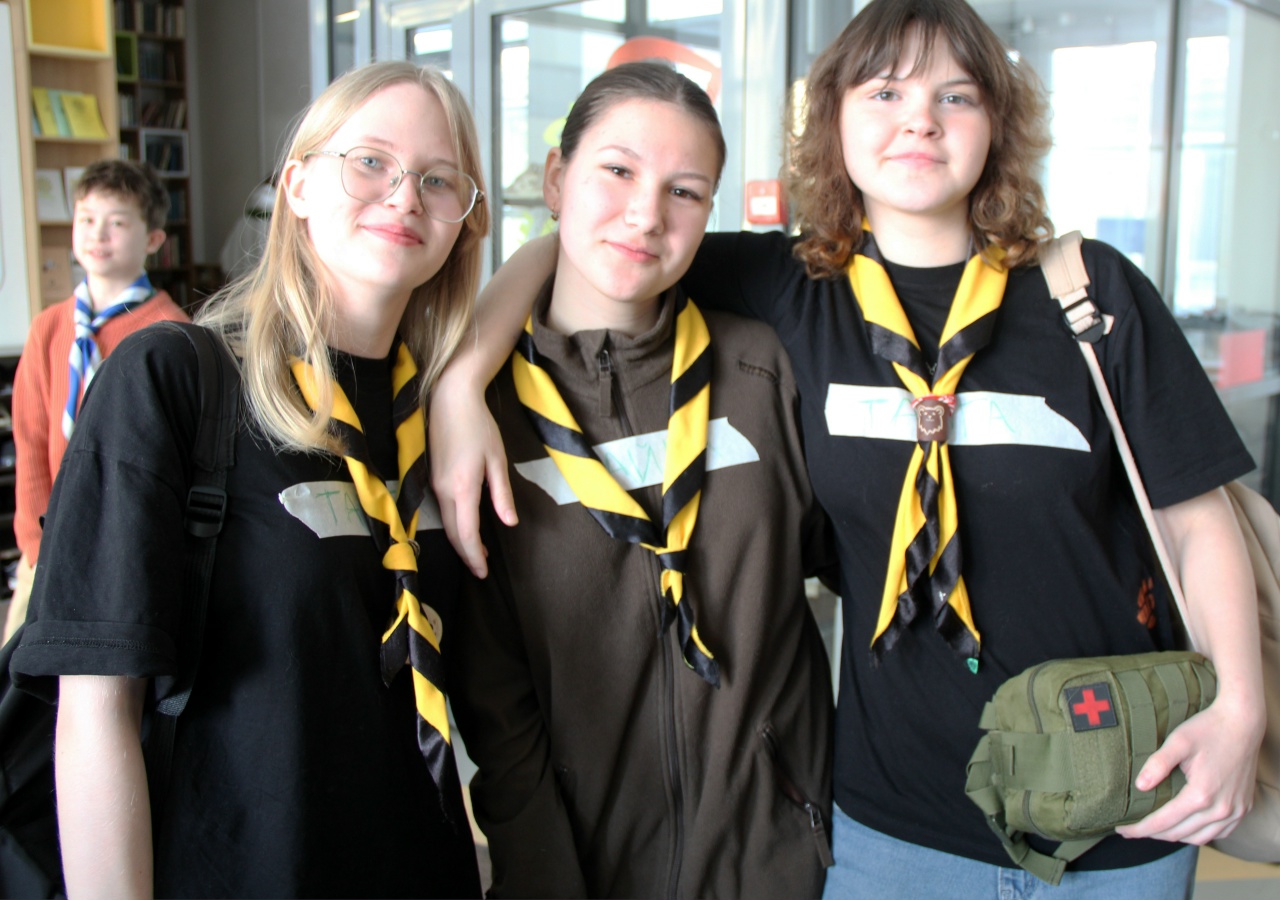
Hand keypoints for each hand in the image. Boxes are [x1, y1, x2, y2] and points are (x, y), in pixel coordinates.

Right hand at [429, 387, 516, 577]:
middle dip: (466, 554)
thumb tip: (509, 523)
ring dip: (460, 540)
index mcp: (462, 488)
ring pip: (445, 523)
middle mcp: (443, 490)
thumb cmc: (479, 426)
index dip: (474, 556)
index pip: (466, 534)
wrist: (450, 399)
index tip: (483, 572)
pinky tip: (467, 526)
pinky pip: (442, 509)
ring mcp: (434, 483)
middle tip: (481, 569)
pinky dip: (454, 524)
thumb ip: (502, 494)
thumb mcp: (497, 460)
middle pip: (452, 533)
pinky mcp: (432, 477)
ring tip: (478, 551)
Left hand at [1115, 695, 1263, 844]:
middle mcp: (1220, 809)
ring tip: (1154, 829)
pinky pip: (1219, 833)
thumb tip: (1140, 786)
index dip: (1140, 829)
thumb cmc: (1208, 729)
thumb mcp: (1178, 741)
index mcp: (1201, 794)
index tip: (1122, 830)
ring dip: (1175, 836)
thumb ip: (1158, 764)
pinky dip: (1198, 834)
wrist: (1242, 723)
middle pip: (1179, 834)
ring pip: (1199, 838)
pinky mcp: (1243, 808)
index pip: (1163, 822)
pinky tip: (1184, 826)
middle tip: (1132, 829)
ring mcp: (1235, 811)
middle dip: (1153, 834)